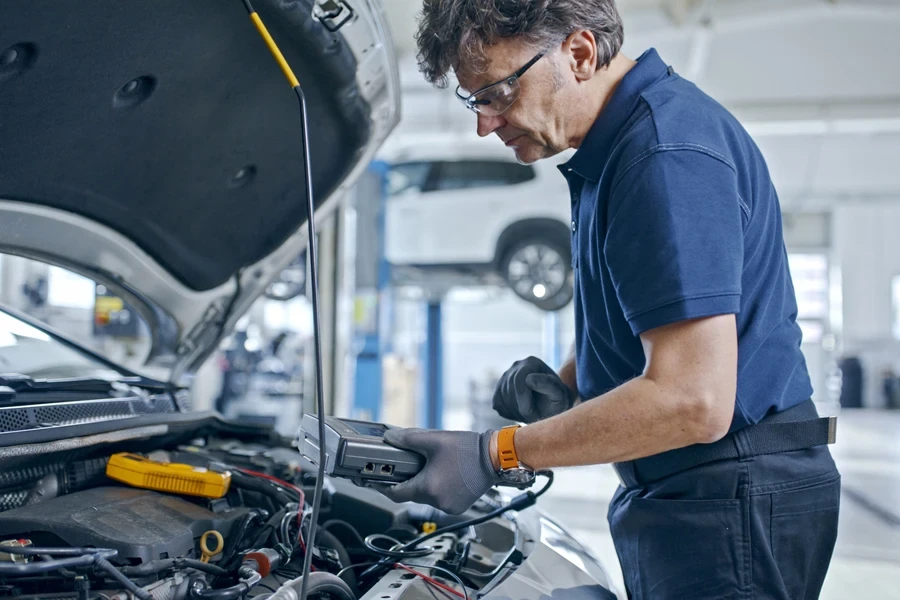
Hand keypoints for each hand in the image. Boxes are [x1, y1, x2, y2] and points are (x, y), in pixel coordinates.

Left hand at [373, 428, 499, 514]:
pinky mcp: (458, 507)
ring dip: (424, 485)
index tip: (375, 481)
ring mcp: (449, 507)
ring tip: (430, 467)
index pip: (395, 493)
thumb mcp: (434, 440)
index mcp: (428, 488)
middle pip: (412, 494)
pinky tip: (442, 475)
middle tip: (407, 466)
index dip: (383, 486)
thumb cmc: (468, 450)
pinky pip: (440, 500)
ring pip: (426, 497)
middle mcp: (438, 502)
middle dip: (407, 480)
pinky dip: (437, 489)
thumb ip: (408, 439)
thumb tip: (389, 438)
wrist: (494, 457)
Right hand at [492, 356, 574, 423]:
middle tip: (532, 417)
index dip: (523, 399)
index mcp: (531, 362)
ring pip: (501, 397)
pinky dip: (508, 413)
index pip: (518, 379)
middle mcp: (516, 366)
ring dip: (514, 411)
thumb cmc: (557, 400)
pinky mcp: (499, 389)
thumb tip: (529, 379)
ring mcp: (506, 377)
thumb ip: (547, 385)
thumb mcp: (559, 394)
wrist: (551, 406)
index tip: (533, 413)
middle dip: (519, 407)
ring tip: (529, 414)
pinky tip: (521, 413)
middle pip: (508, 389)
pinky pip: (497, 403)